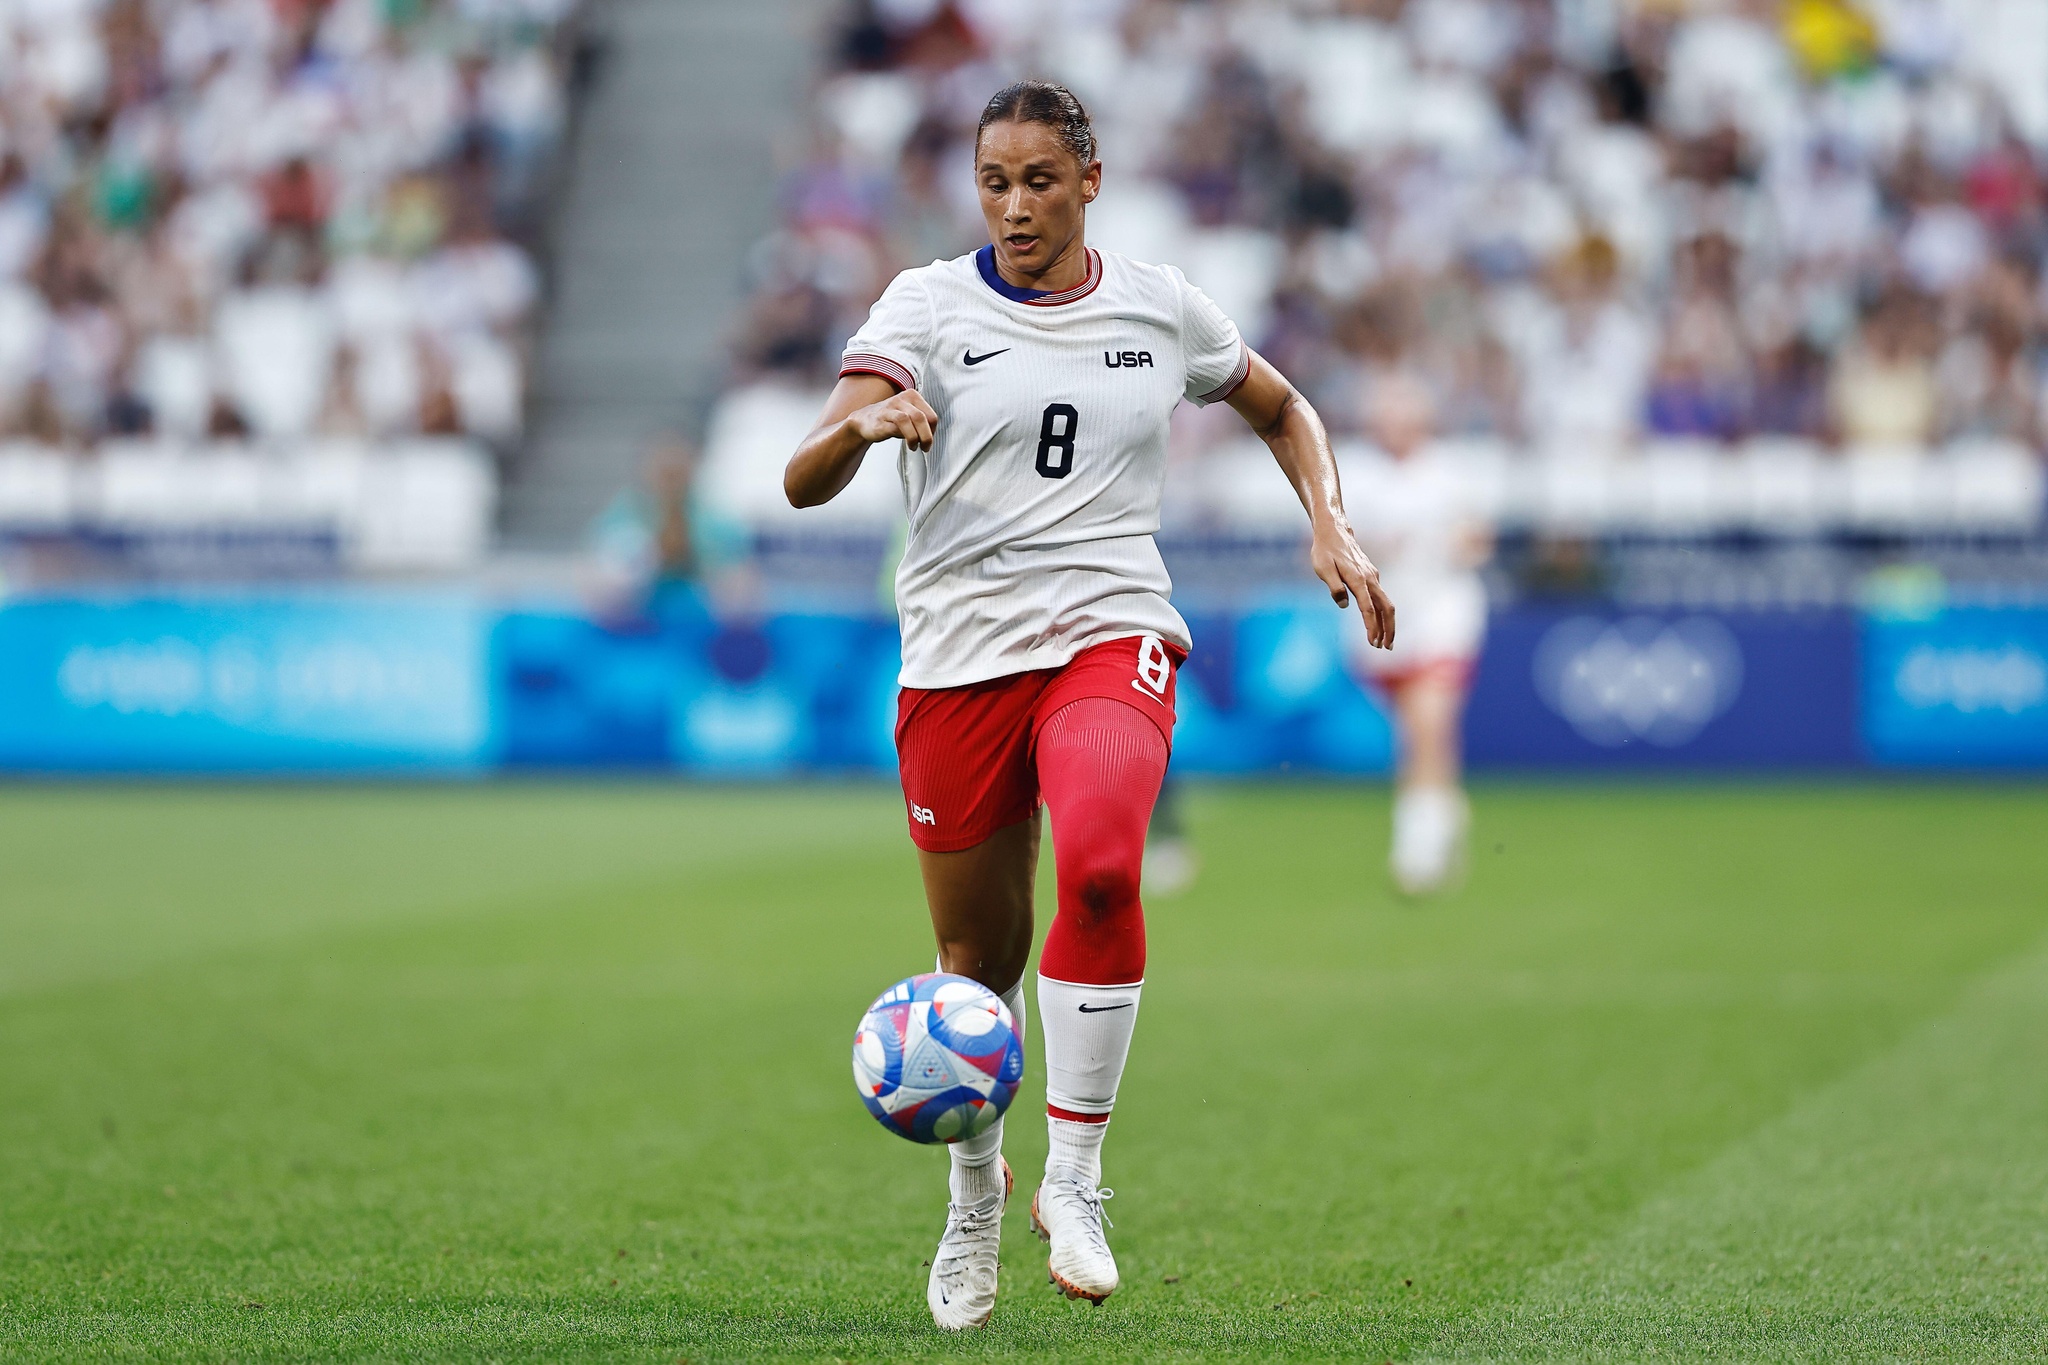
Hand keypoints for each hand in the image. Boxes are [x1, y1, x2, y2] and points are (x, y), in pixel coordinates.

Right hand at [847, 389, 938, 451]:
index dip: (933, 430)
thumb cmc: (890, 419)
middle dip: (927, 436)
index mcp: (912, 396)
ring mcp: (891, 408)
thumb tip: (931, 435)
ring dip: (917, 437)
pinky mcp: (882, 419)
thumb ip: (922, 422)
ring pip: (912, 419)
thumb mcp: (909, 416)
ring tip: (914, 446)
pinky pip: (898, 427)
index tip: (928, 439)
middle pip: (923, 417)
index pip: (931, 415)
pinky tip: (907, 444)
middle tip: (925, 447)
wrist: (864, 420)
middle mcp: (902, 399)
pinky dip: (906, 437)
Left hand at [1312, 519, 1395, 648]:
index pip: (1369, 608)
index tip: (1372, 642)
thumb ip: (1334, 587)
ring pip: (1386, 603)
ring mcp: (1373, 577)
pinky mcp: (1371, 576)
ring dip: (1387, 623)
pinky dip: (1382, 613)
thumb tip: (1343, 605)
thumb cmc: (1325, 551)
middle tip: (1386, 648)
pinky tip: (1378, 623)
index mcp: (1358, 579)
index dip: (1372, 626)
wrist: (1334, 531)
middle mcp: (1370, 579)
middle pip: (1387, 607)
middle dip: (1389, 629)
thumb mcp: (1322, 568)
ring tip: (1385, 642)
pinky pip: (1381, 598)